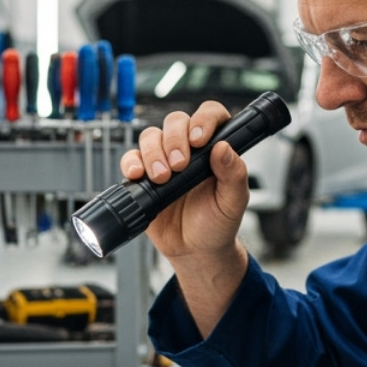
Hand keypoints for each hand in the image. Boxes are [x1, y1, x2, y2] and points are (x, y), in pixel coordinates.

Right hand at [120, 100, 249, 261]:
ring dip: (153, 152)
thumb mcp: (233, 202)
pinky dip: (131, 162)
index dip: (204, 119)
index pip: (211, 115)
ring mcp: (164, 160)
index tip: (199, 139)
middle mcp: (189, 149)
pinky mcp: (143, 176)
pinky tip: (137, 175)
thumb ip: (234, 174)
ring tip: (162, 177)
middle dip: (175, 139)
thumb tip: (224, 148)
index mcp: (215, 149)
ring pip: (151, 136)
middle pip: (176, 121)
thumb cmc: (218, 224)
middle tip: (179, 165)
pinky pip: (131, 158)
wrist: (195, 251)